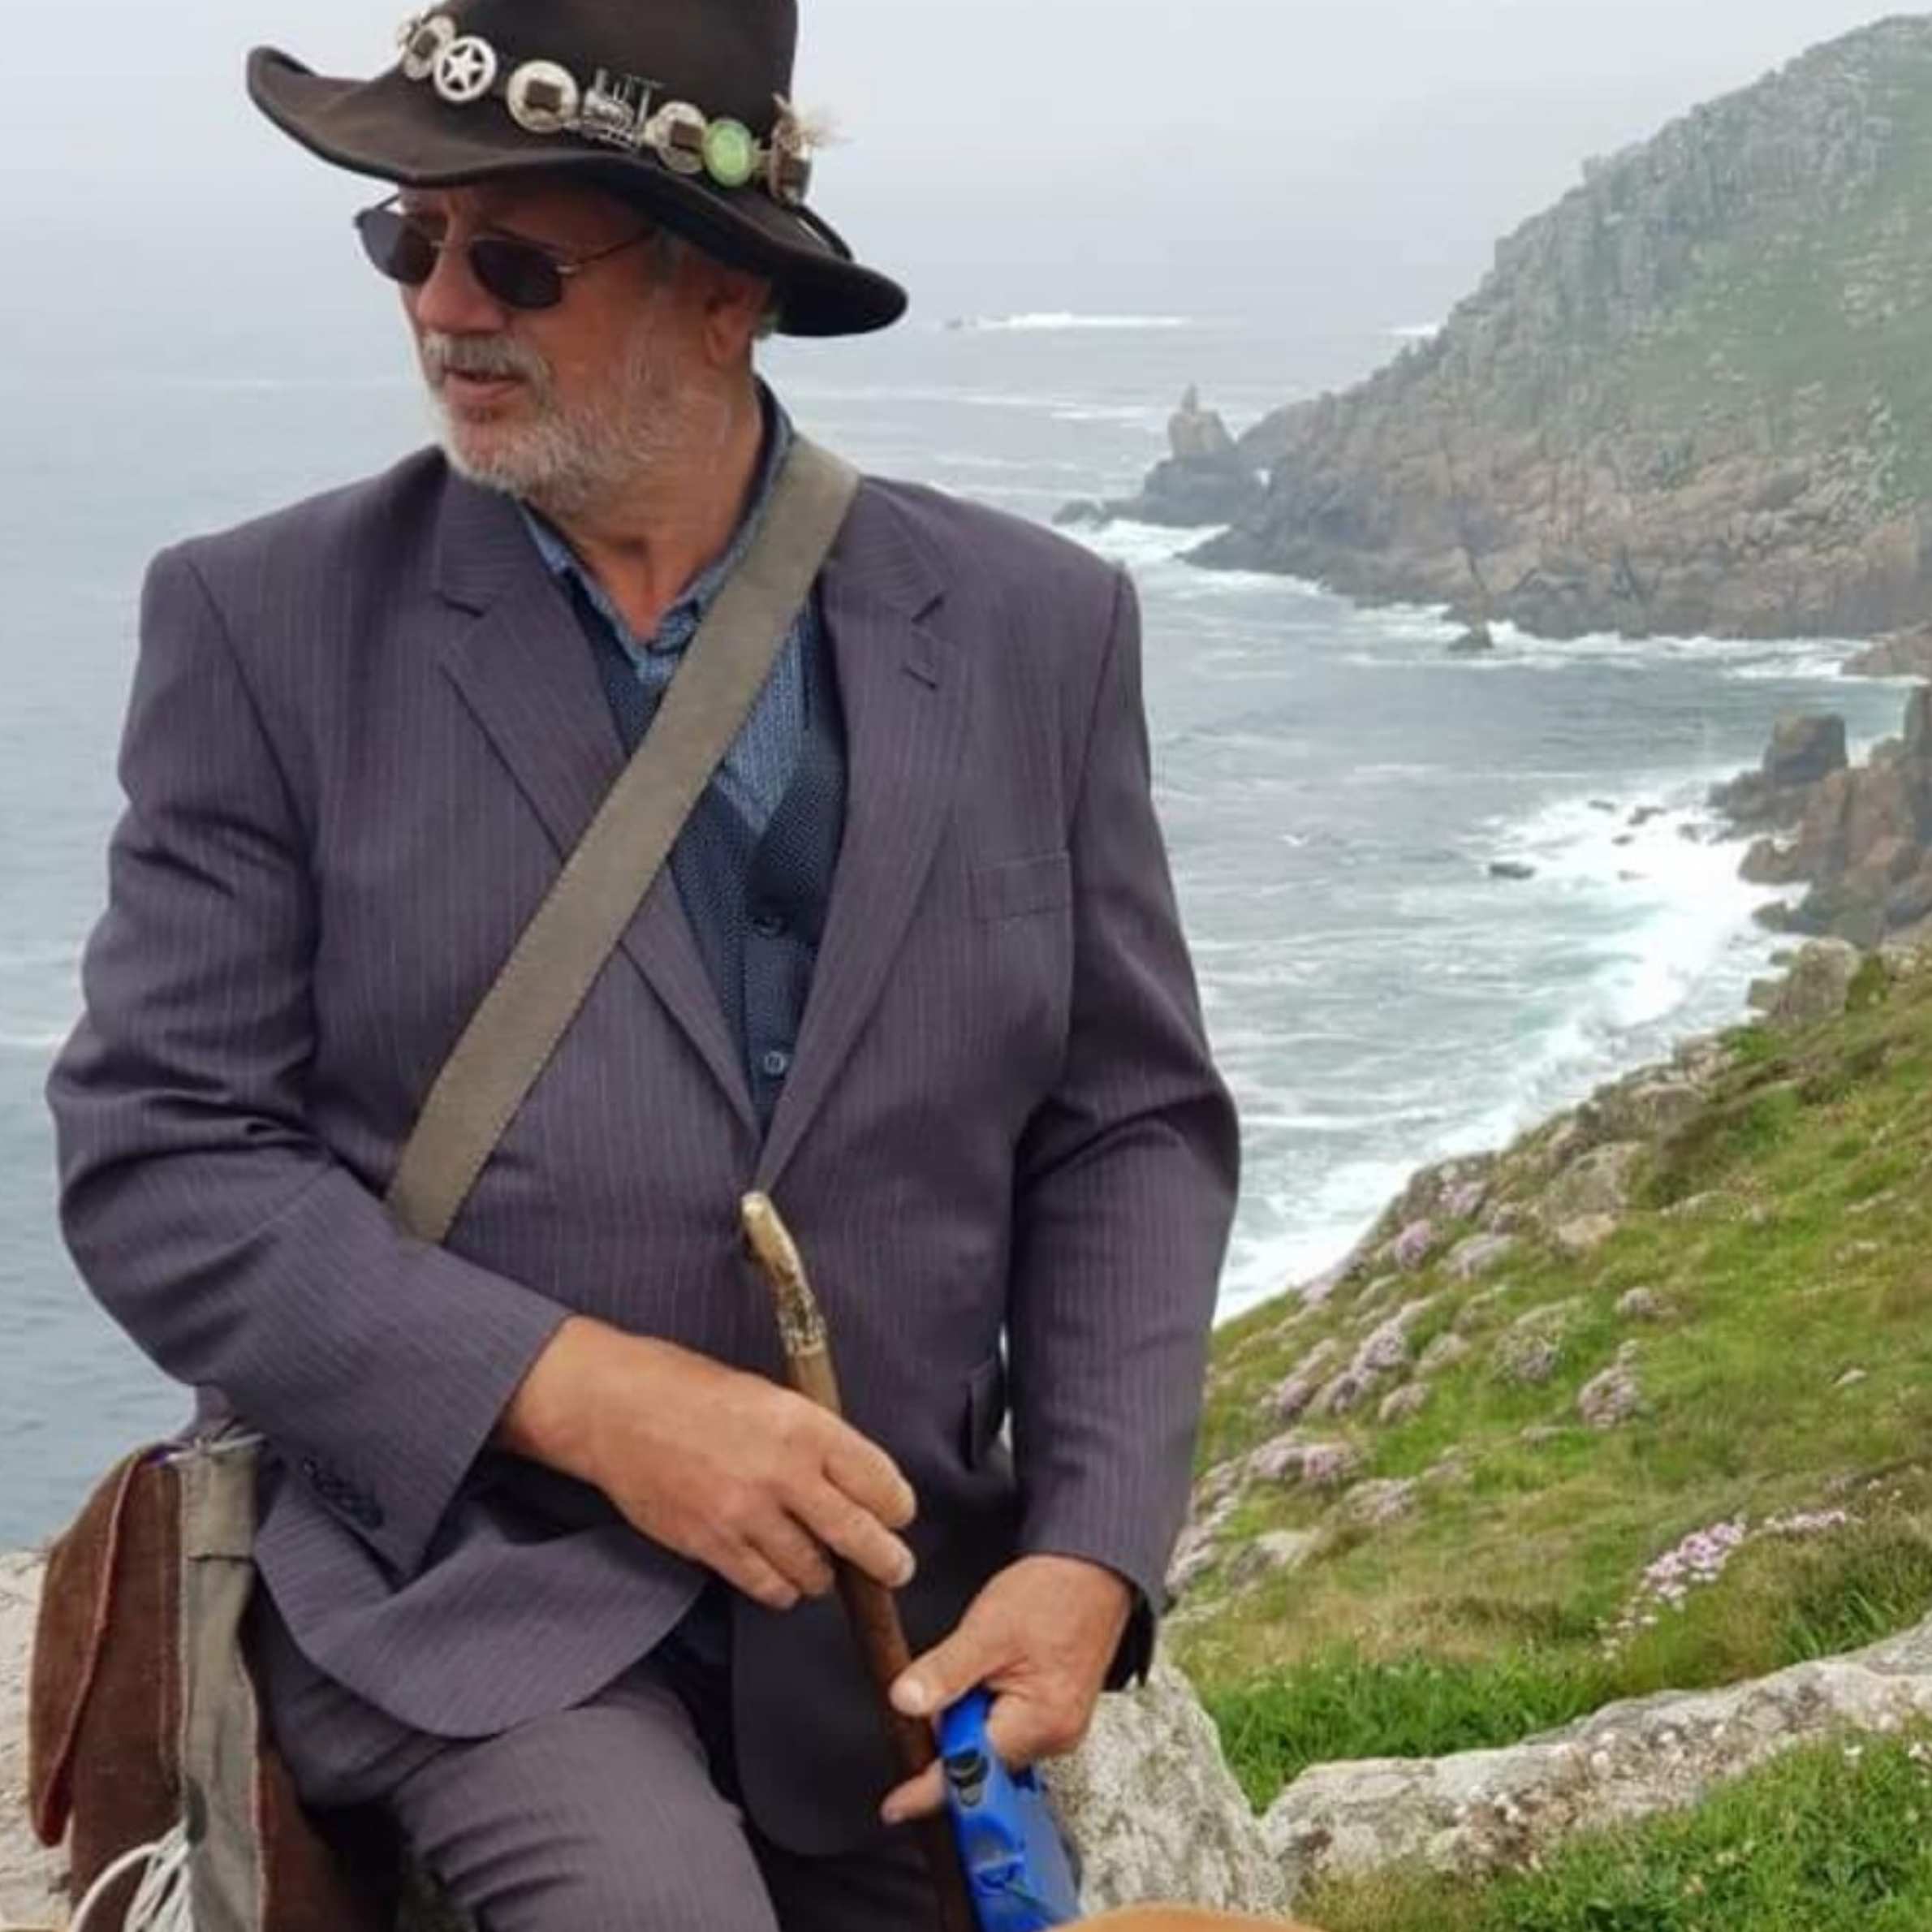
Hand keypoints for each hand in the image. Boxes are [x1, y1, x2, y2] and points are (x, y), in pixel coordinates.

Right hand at [499, 1316, 916, 1611]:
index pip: (878, 1479)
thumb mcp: (770, 1395)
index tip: (901, 1515)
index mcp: (804, 1425)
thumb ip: (813, 1438)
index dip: (898, 1505)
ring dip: (824, 1575)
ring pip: (813, 1572)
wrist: (617, 1408)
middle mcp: (782, 1472)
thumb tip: (853, 1480)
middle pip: (859, 1535)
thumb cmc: (691, 1390)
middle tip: (895, 1568)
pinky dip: (781, 1589)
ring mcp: (745, 1514)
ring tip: (823, 1566)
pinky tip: (781, 1575)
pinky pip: (766, 1586)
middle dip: (886, 1560)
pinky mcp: (712, 1545)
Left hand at [880, 1554, 1131, 1824]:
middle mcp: (1055, 1738)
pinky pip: (1009, 1728)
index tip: (895, 1807)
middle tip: (957, 1674)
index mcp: (1039, 1723)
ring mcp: (1059, 1729)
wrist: (1092, 1570)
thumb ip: (944, 1671)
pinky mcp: (1057, 1716)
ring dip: (971, 1715)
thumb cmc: (1052, 1594)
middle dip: (953, 1728)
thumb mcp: (986, 1628)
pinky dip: (988, 1709)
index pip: (971, 1772)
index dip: (926, 1791)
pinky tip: (992, 1672)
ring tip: (982, 1662)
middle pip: (980, 1761)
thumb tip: (904, 1703)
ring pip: (992, 1744)